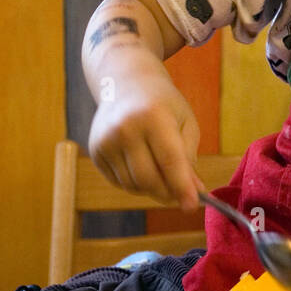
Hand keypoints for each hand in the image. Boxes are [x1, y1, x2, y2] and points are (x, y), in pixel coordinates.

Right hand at [88, 74, 205, 211]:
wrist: (126, 84)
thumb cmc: (163, 104)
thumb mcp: (185, 122)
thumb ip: (189, 158)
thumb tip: (194, 192)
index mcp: (153, 116)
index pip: (170, 161)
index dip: (182, 187)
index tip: (192, 207)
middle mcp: (125, 128)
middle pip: (148, 179)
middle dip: (167, 193)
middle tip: (180, 196)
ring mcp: (106, 140)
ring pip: (133, 185)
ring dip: (152, 189)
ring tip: (162, 174)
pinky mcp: (96, 151)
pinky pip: (120, 182)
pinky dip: (136, 184)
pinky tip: (143, 166)